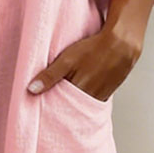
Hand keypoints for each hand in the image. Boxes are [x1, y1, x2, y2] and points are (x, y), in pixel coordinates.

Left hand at [27, 23, 142, 101]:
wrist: (122, 43)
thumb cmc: (93, 49)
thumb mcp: (67, 60)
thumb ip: (49, 76)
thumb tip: (31, 90)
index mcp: (78, 92)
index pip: (60, 107)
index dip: (50, 108)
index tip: (41, 110)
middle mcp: (90, 98)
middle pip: (71, 108)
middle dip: (61, 108)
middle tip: (50, 108)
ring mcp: (101, 96)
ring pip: (83, 105)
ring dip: (74, 105)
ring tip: (65, 101)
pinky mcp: (108, 92)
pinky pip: (93, 101)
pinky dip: (85, 100)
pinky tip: (80, 94)